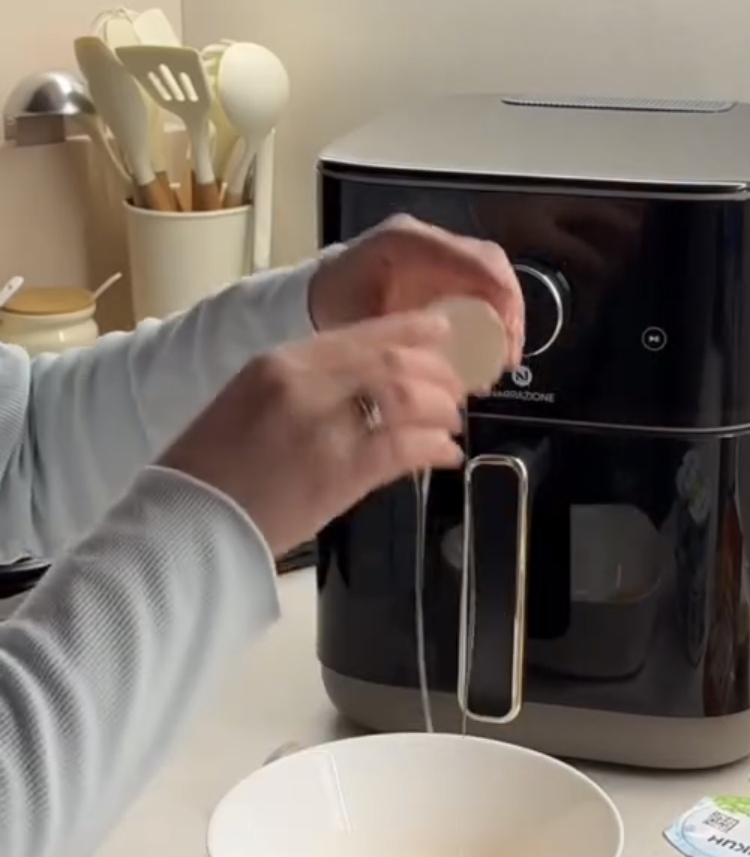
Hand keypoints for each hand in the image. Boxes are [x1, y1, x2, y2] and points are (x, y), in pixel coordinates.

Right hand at [159, 311, 463, 555]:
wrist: (187, 524)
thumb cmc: (212, 473)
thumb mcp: (249, 404)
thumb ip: (302, 387)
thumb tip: (360, 387)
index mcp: (278, 361)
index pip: (360, 333)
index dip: (411, 332)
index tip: (440, 335)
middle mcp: (303, 383)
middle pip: (393, 360)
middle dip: (437, 372)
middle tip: (456, 388)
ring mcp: (323, 426)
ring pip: (407, 397)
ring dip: (440, 409)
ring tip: (450, 423)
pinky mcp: (340, 473)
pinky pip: (405, 447)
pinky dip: (434, 448)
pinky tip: (445, 454)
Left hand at [309, 214, 524, 368]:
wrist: (311, 297)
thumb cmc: (332, 309)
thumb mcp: (362, 324)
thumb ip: (403, 339)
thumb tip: (447, 368)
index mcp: (407, 242)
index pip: (475, 259)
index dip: (501, 297)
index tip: (508, 338)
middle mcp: (426, 240)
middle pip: (490, 265)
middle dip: (510, 311)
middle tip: (509, 357)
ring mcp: (434, 253)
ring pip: (488, 277)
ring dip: (504, 318)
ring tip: (502, 360)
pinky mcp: (438, 271)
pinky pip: (476, 288)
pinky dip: (490, 318)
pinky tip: (489, 351)